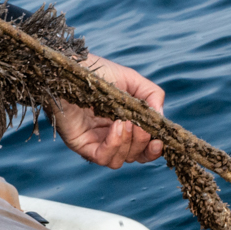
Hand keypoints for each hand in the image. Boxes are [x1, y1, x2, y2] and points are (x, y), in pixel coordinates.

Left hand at [52, 55, 166, 169]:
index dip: (153, 150)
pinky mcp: (81, 144)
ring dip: (128, 144)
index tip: (159, 141)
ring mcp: (95, 142)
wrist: (70, 69)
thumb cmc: (97, 72)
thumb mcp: (131, 80)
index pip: (143, 149)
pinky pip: (102, 157)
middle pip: (134, 157)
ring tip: (125, 122)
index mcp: (124, 125)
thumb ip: (151, 95)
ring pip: (119, 161)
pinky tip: (116, 126)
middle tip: (140, 125)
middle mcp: (110, 137)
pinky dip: (114, 145)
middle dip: (142, 144)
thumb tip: (160, 118)